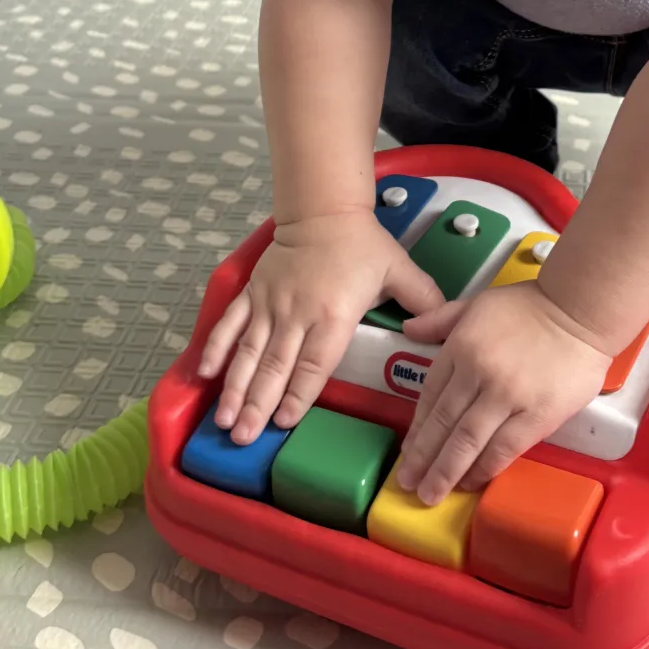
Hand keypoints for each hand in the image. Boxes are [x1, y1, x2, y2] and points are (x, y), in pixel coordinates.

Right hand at [199, 209, 443, 443]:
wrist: (323, 209)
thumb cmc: (361, 243)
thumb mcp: (399, 269)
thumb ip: (422, 300)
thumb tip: (442, 331)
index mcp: (333, 314)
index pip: (315, 364)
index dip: (299, 395)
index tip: (284, 423)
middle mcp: (297, 314)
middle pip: (275, 367)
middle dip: (258, 406)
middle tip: (244, 438)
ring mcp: (270, 304)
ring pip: (249, 352)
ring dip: (236, 388)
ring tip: (225, 421)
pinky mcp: (253, 293)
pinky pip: (231, 324)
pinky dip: (217, 348)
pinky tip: (206, 374)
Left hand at [397, 280, 610, 504]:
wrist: (581, 311)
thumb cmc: (530, 306)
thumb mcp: (477, 304)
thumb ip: (440, 319)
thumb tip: (408, 328)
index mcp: (460, 347)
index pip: (430, 396)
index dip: (417, 429)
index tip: (409, 452)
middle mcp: (477, 374)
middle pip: (443, 424)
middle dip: (423, 459)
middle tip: (408, 485)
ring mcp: (507, 396)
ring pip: (468, 441)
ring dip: (447, 471)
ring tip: (431, 495)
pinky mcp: (537, 415)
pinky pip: (504, 449)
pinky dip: (485, 469)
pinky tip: (471, 483)